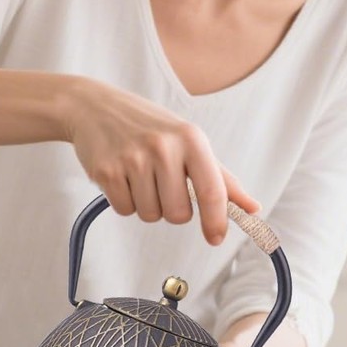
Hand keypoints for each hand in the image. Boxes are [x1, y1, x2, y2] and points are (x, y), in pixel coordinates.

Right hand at [62, 79, 256, 245]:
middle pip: (179, 213)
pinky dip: (125, 202)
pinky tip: (122, 177)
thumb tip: (252, 208)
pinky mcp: (106, 172)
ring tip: (139, 176)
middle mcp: (163, 147)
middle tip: (162, 183)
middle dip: (173, 209)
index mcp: (191, 139)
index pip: (211, 191)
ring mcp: (132, 159)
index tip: (216, 238)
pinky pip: (125, 210)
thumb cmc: (149, 127)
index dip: (216, 220)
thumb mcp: (189, 142)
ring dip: (148, 205)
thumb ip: (221, 179)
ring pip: (151, 215)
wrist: (94, 107)